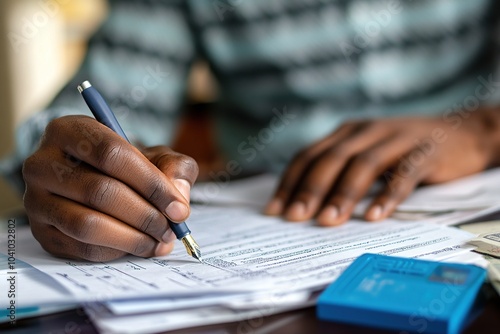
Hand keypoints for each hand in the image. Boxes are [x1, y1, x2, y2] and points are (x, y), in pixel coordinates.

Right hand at [23, 115, 198, 260]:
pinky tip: (138, 246)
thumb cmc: (127, 167)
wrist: (94, 182)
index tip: (178, 207)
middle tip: (171, 228)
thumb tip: (178, 198)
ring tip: (159, 241)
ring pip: (87, 224)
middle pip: (100, 191)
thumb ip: (174, 167)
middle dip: (145, 215)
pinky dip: (116, 251)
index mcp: (70, 130)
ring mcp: (36, 200)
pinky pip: (81, 247)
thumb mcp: (154, 156)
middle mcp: (43, 163)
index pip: (112, 154)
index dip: (151, 183)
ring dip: (132, 238)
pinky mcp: (41, 231)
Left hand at [264, 109, 499, 225]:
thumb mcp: (367, 153)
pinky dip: (387, 195)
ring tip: (327, 222)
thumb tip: (305, 205)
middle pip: (331, 159)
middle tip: (294, 218)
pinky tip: (374, 216)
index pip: (308, 155)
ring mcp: (397, 138)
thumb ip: (341, 171)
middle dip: (309, 189)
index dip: (289, 182)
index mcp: (346, 132)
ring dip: (343, 194)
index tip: (274, 210)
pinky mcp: (425, 152)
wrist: (461, 132)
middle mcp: (366, 130)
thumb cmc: (403, 151)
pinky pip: (404, 174)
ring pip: (363, 165)